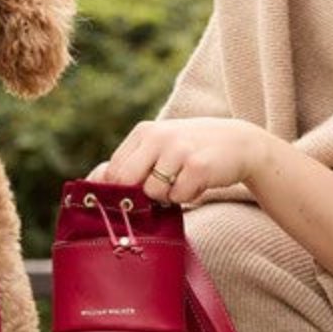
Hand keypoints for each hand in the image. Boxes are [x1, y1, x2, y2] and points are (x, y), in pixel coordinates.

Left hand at [85, 118, 268, 203]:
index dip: (119, 191)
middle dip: (138, 197)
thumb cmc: (191, 151)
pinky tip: (197, 182)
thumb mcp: (158, 148)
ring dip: (167, 197)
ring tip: (182, 182)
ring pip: (153, 193)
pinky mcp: (198, 164)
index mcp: (144, 132)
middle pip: (126, 182)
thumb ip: (129, 163)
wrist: (239, 143)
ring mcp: (179, 149)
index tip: (132, 199)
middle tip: (157, 194)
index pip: (113, 170)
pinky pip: (179, 196)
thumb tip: (92, 181)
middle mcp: (159, 136)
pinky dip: (187, 196)